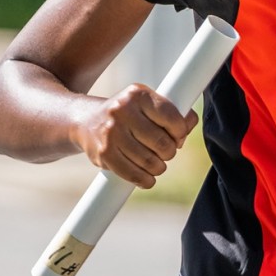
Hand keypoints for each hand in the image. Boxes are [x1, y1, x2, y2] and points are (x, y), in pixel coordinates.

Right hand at [72, 83, 195, 189]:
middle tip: (166, 152)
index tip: (178, 138)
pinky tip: (147, 178)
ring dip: (159, 168)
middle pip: (162, 143)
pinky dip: (146, 181)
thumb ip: (173, 112)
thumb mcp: (146, 104)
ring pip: (150, 161)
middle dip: (169, 152)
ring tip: (156, 165)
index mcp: (138, 94)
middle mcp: (123, 110)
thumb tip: (190, 122)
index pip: (172, 117)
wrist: (85, 121)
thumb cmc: (126, 114)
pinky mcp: (104, 153)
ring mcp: (111, 132)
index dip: (181, 133)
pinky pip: (133, 174)